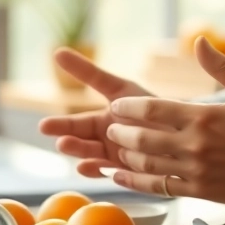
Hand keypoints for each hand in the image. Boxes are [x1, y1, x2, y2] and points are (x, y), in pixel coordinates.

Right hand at [38, 48, 158, 177]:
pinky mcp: (129, 172)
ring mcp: (117, 157)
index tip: (43, 126)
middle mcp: (106, 140)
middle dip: (67, 139)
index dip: (61, 125)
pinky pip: (113, 172)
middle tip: (51, 138)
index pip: (77, 124)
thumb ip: (90, 73)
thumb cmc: (150, 105)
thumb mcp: (119, 87)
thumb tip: (57, 51)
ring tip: (66, 145)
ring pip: (94, 156)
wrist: (181, 128)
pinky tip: (89, 167)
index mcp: (102, 120)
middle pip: (83, 141)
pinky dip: (100, 171)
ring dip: (80, 152)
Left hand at [107, 38, 224, 203]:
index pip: (152, 109)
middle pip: (143, 139)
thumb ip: (220, 65)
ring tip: (116, 150)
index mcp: (202, 117)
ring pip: (148, 164)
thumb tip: (199, 40)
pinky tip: (120, 177)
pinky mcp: (199, 190)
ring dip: (126, 157)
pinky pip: (160, 187)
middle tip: (110, 129)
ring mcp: (195, 170)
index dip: (128, 108)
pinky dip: (136, 182)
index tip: (116, 107)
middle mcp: (194, 144)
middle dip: (121, 133)